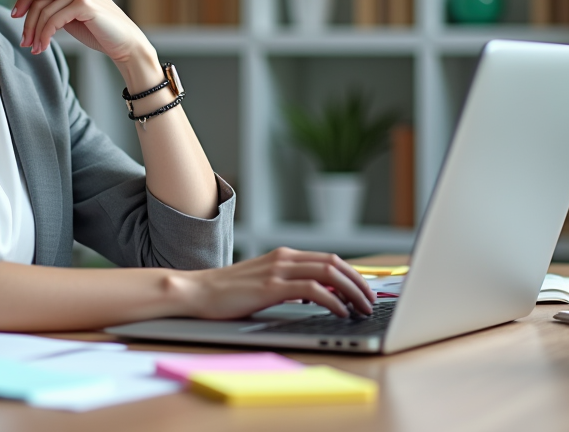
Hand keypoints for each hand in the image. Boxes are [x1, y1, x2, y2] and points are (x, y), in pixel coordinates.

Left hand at [11, 0, 148, 62]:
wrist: (125, 43)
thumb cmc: (98, 31)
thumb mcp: (71, 15)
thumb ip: (54, 7)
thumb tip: (25, 10)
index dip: (24, 2)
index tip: (15, 17)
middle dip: (28, 22)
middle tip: (24, 42)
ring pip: (45, 11)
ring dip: (36, 33)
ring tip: (34, 48)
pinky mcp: (85, 3)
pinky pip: (54, 19)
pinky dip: (45, 35)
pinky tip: (43, 46)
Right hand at [179, 248, 375, 319]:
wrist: (197, 292)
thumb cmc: (227, 293)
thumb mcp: (263, 284)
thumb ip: (288, 286)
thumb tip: (316, 298)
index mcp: (284, 255)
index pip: (329, 259)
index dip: (352, 274)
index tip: (365, 290)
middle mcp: (284, 258)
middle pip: (334, 263)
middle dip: (359, 282)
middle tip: (371, 301)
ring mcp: (278, 270)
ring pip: (328, 273)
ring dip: (352, 291)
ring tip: (362, 309)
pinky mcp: (271, 287)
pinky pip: (313, 290)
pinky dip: (332, 301)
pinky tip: (340, 313)